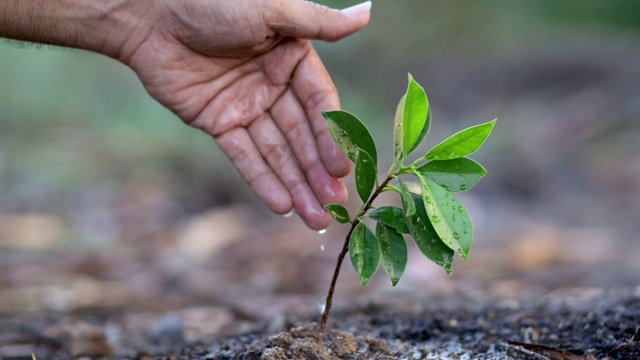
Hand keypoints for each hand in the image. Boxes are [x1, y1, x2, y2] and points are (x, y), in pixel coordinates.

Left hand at [123, 0, 370, 229]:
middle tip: (337, 208)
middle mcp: (273, 84)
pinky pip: (243, 155)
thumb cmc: (212, 0)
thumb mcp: (271, 10)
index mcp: (292, 57)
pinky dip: (261, 180)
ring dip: (296, 185)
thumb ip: (319, 23)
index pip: (319, 105)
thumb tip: (369, 12)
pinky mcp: (218, 122)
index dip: (332, 137)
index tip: (344, 169)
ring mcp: (245, 106)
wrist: (147, 12)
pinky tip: (282, 206)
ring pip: (276, 151)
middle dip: (318, 172)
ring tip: (316, 219)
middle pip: (301, 136)